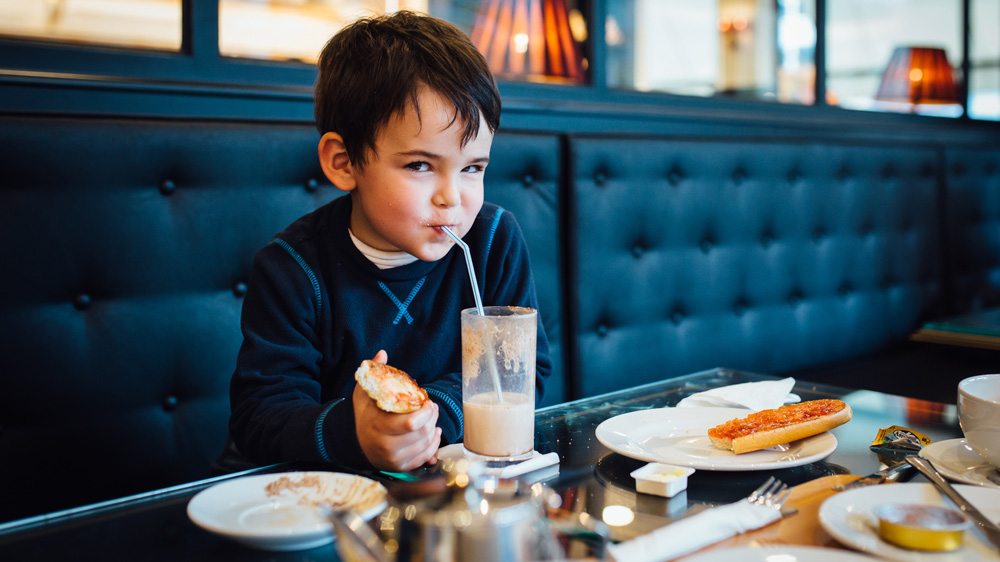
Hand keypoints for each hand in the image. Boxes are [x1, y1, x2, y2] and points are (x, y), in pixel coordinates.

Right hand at [353, 350, 441, 470]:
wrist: (353, 442)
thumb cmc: (363, 415)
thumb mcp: (363, 393)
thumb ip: (373, 373)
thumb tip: (382, 353)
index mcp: (378, 427)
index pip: (411, 423)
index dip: (426, 412)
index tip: (428, 402)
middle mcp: (386, 447)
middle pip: (422, 433)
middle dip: (433, 418)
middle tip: (432, 408)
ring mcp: (393, 460)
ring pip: (425, 445)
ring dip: (435, 431)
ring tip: (433, 420)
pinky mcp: (400, 467)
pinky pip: (424, 458)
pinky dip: (433, 445)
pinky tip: (433, 434)